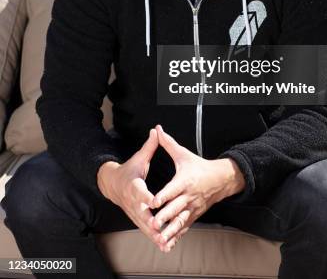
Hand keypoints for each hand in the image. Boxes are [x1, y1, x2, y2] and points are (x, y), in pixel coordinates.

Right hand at [97, 128, 163, 248]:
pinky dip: (155, 237)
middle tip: (161, 230)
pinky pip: (146, 229)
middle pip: (142, 213)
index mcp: (133, 185)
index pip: (139, 192)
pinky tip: (165, 245)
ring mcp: (134, 212)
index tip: (153, 202)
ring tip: (166, 243)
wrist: (112, 184)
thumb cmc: (128, 170)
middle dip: (152, 222)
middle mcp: (133, 201)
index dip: (146, 196)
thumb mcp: (138, 157)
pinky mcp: (137, 218)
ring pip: (145, 225)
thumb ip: (149, 146)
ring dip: (155, 235)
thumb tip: (156, 131)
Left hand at [149, 125, 244, 251]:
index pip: (173, 189)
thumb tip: (157, 130)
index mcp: (185, 180)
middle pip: (175, 208)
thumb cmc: (199, 166)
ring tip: (159, 238)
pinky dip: (176, 236)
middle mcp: (189, 196)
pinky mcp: (194, 215)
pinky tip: (168, 244)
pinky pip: (184, 227)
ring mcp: (192, 208)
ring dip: (169, 230)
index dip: (163, 195)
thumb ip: (168, 144)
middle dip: (164, 217)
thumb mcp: (184, 154)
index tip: (153, 201)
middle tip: (152, 224)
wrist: (220, 179)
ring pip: (180, 221)